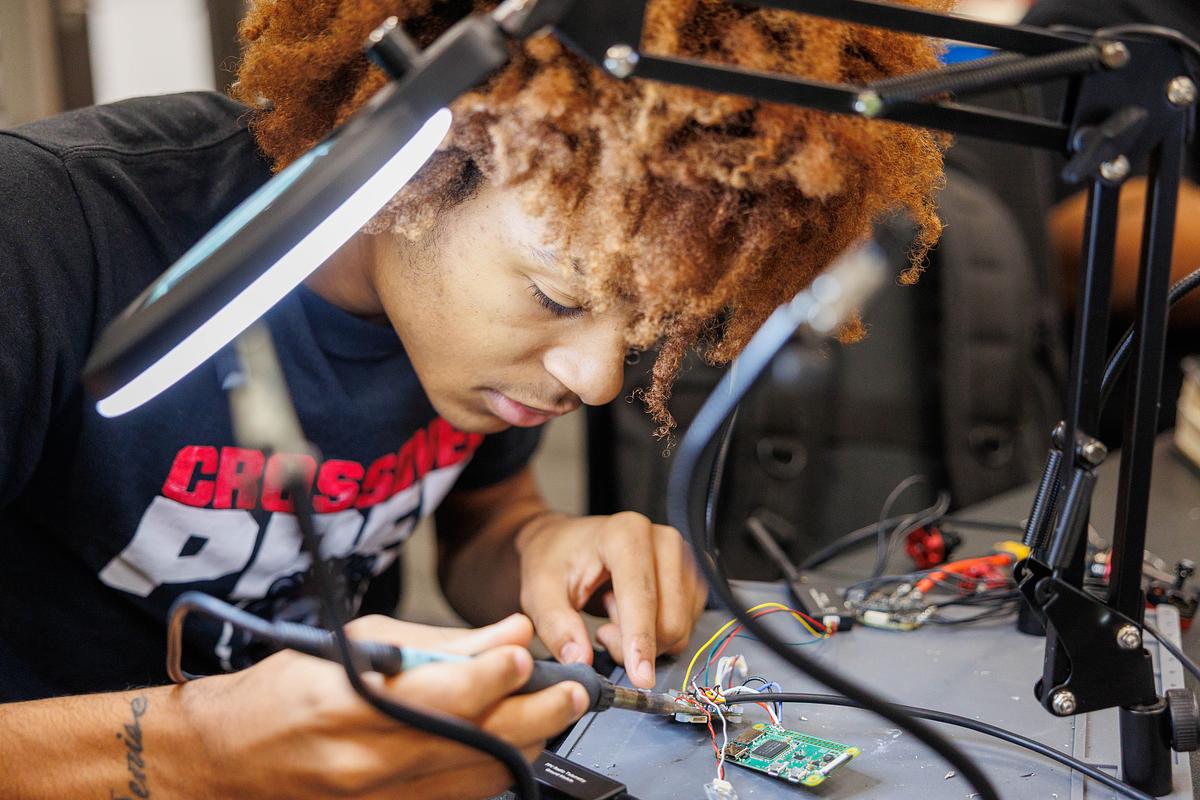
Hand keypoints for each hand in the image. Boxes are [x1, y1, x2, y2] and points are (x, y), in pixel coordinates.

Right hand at [183, 613, 587, 799]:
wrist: (231, 757)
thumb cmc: (289, 686)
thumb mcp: (359, 641)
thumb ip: (443, 643)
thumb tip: (510, 634)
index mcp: (352, 704)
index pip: (444, 694)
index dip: (493, 674)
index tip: (525, 654)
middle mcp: (368, 760)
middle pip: (476, 742)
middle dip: (536, 714)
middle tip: (571, 690)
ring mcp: (380, 798)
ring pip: (480, 776)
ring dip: (528, 743)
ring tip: (552, 711)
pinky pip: (462, 797)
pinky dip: (496, 769)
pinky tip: (516, 743)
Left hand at [515, 511, 706, 688]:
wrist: (567, 541)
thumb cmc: (554, 560)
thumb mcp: (539, 591)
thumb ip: (556, 626)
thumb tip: (580, 660)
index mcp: (626, 534)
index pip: (642, 596)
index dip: (641, 641)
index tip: (641, 678)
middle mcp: (664, 541)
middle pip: (670, 619)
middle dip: (635, 644)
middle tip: (601, 632)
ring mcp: (684, 557)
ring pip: (679, 628)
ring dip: (645, 641)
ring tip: (612, 618)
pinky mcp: (692, 577)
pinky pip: (685, 627)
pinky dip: (657, 636)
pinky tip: (630, 616)